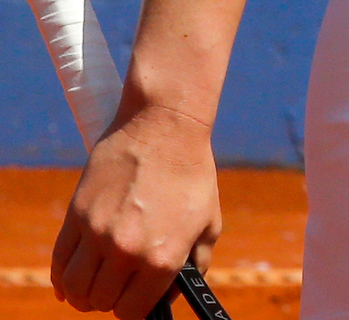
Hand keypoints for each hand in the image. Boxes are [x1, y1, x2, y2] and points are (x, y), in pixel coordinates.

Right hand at [54, 104, 219, 318]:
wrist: (164, 128)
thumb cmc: (192, 175)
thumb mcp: (208, 223)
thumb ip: (195, 264)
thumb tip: (172, 295)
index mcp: (162, 257)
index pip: (133, 311)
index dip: (135, 312)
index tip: (137, 304)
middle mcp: (127, 250)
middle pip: (101, 302)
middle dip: (110, 302)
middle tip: (117, 291)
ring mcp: (97, 234)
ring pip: (75, 289)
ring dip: (82, 296)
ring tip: (93, 290)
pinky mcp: (76, 216)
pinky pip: (59, 263)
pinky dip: (61, 280)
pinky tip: (70, 282)